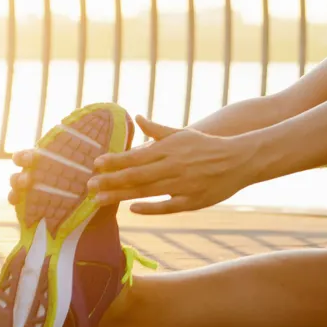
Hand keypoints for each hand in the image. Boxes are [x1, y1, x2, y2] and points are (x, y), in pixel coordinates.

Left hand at [85, 116, 256, 214]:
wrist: (239, 159)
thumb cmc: (207, 146)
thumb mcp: (183, 133)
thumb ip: (158, 130)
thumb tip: (137, 118)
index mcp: (170, 149)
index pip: (135, 156)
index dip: (114, 161)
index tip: (95, 164)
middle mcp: (174, 167)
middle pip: (136, 176)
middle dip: (109, 181)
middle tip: (87, 187)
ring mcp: (183, 185)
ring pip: (146, 192)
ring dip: (120, 196)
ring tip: (99, 200)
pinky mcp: (193, 201)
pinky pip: (167, 207)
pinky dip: (149, 208)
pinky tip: (132, 209)